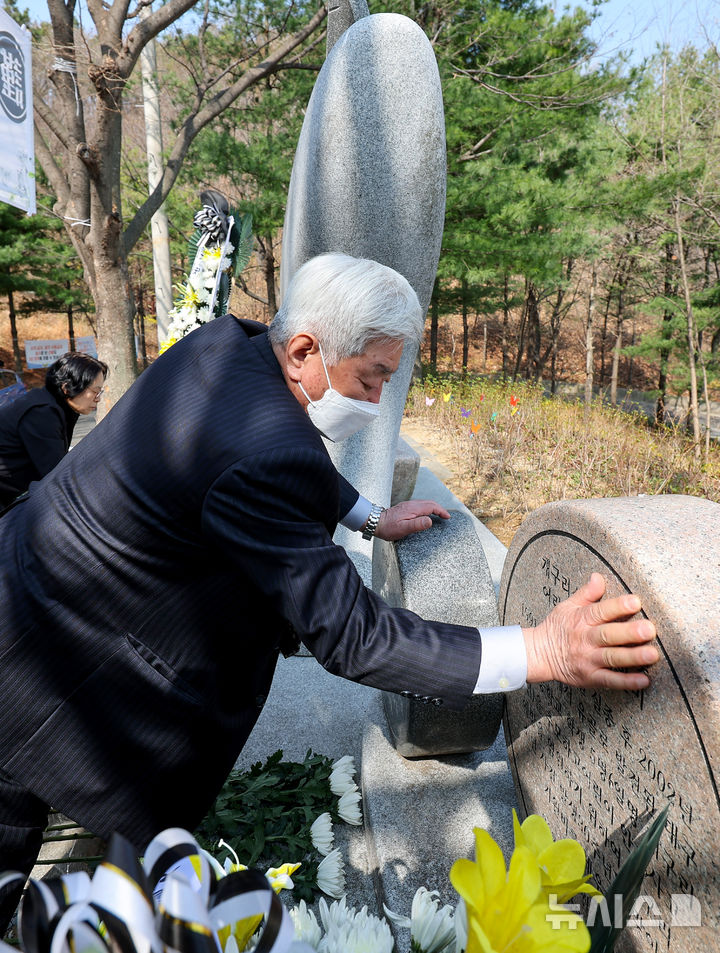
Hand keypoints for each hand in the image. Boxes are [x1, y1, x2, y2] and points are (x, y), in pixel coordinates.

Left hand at [374, 500, 450, 541]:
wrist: (374, 522)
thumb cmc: (388, 528)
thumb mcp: (403, 528)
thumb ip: (417, 524)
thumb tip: (430, 521)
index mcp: (413, 508)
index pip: (432, 506)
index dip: (441, 511)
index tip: (448, 517)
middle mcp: (411, 504)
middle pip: (430, 503)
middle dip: (439, 508)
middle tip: (446, 516)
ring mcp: (408, 505)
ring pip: (424, 503)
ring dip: (433, 508)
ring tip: (439, 515)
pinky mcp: (404, 508)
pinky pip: (420, 506)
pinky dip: (427, 509)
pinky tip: (426, 515)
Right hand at [523, 573, 658, 690]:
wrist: (538, 654)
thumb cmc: (557, 628)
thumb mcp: (568, 607)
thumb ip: (587, 593)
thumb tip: (599, 576)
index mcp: (581, 619)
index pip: (600, 611)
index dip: (617, 606)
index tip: (635, 602)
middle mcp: (585, 639)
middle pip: (608, 635)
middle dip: (629, 633)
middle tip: (649, 629)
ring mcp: (588, 660)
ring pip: (612, 658)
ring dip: (632, 657)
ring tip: (652, 654)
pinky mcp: (590, 677)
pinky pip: (610, 680)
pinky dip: (627, 682)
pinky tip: (644, 680)